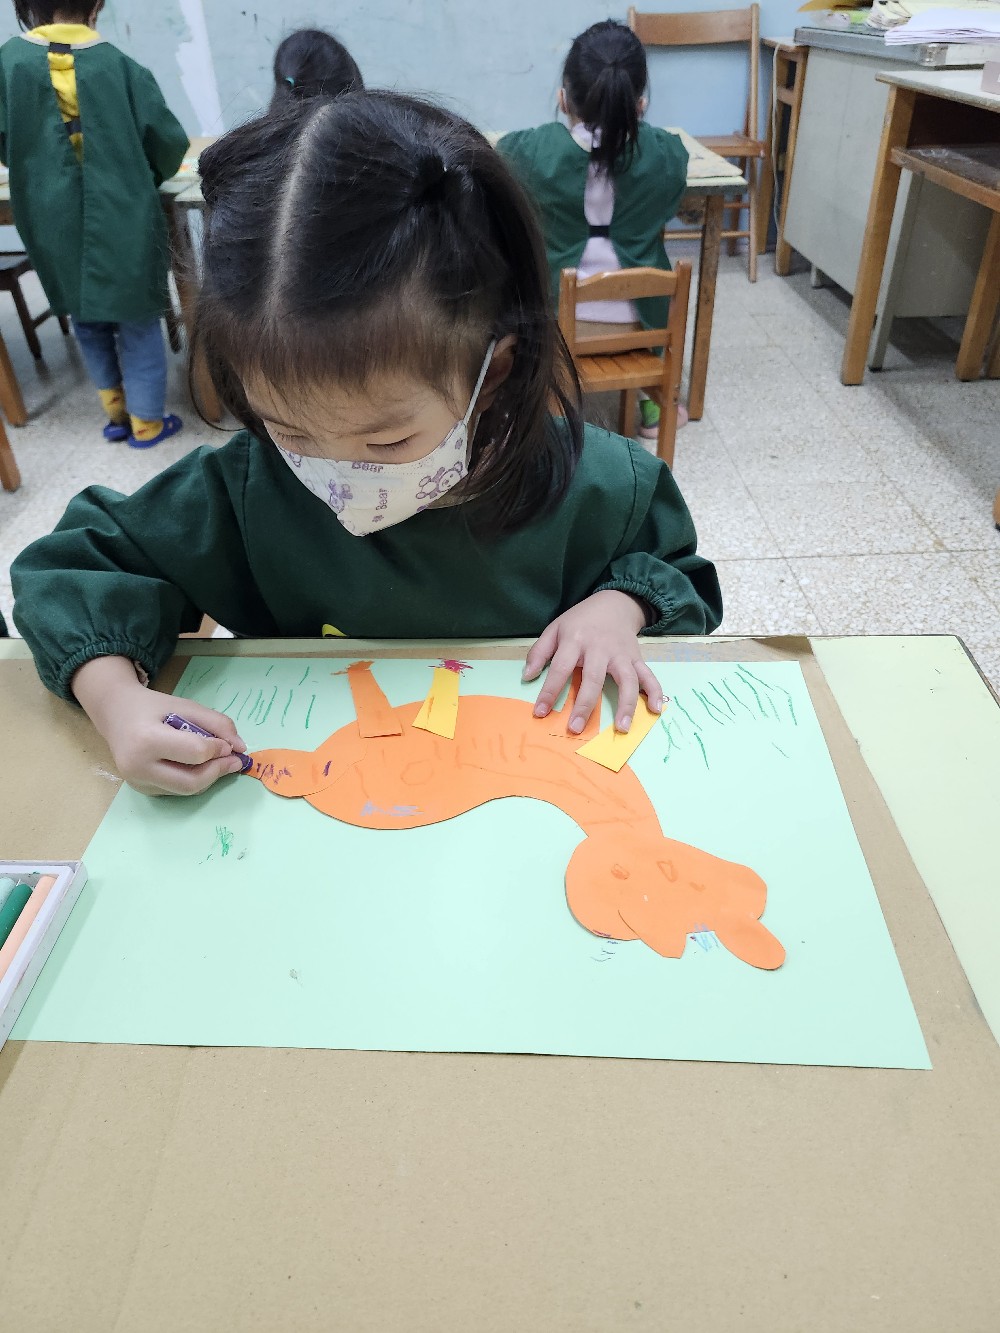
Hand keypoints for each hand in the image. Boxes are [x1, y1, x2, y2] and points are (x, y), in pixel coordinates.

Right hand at [71, 656, 248, 795]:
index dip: (218, 749)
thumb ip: (217, 723)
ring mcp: (137, 782)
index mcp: (147, 740)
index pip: (195, 753)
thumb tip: (241, 747)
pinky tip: (197, 765)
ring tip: (219, 762)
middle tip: (234, 761)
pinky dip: (193, 780)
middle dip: (218, 771)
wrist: (115, 714)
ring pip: (185, 790)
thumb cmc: (152, 707)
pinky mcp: (141, 790)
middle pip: (191, 781)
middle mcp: (137, 766)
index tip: (228, 743)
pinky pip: (176, 790)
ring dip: (209, 778)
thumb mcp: (185, 705)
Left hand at [523, 591, 663, 734]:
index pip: (560, 668)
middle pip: (593, 678)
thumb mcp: (555, 628)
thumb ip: (539, 652)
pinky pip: (648, 676)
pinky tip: (654, 710)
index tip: (540, 712)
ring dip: (626, 704)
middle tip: (575, 728)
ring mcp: (621, 654)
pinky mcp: (636, 658)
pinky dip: (654, 692)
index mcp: (575, 640)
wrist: (614, 603)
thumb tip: (527, 677)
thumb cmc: (580, 621)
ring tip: (621, 728)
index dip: (550, 691)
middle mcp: (600, 648)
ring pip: (627, 680)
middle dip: (584, 705)